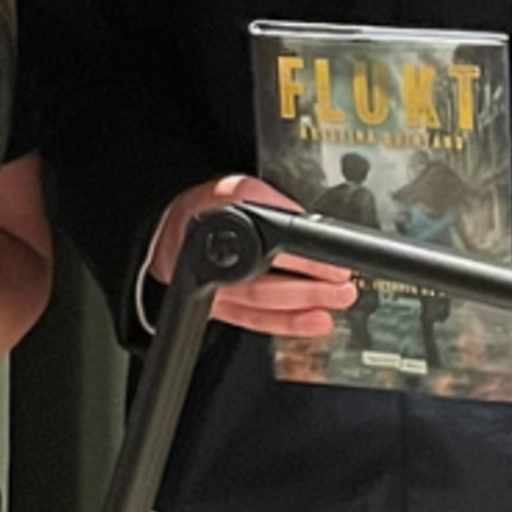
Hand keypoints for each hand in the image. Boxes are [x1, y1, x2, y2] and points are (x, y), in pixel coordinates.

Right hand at [148, 174, 358, 335]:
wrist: (170, 232)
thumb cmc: (208, 210)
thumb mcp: (235, 189)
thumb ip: (270, 200)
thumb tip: (306, 221)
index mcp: (214, 213)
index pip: (264, 236)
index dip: (298, 246)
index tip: (331, 253)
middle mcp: (209, 253)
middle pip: (260, 276)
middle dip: (307, 283)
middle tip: (341, 281)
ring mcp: (211, 284)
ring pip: (258, 300)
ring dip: (302, 304)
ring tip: (335, 299)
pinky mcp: (217, 306)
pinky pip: (252, 319)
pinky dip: (286, 323)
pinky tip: (314, 320)